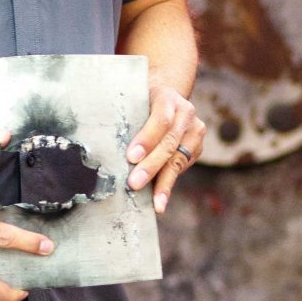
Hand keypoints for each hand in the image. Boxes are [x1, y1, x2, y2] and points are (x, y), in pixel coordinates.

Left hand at [127, 79, 206, 211]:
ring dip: (164, 183)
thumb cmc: (141, 104)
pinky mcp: (197, 147)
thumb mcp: (134, 103)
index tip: (131, 157)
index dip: (147, 139)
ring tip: (156, 203)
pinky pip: (182, 168)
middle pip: (169, 143)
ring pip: (179, 159)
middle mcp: (186, 113)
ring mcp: (195, 130)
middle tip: (134, 183)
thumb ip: (126, 120)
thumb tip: (105, 148)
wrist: (166, 99)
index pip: (161, 120)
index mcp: (168, 98)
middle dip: (151, 166)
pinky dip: (168, 184)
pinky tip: (160, 200)